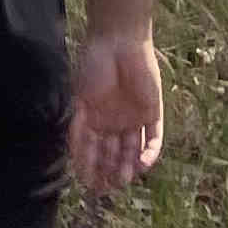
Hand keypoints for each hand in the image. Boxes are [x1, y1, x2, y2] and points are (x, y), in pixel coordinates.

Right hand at [68, 29, 163, 194]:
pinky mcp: (153, 113)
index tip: (88, 184)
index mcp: (94, 118)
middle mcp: (114, 122)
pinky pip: (154, 139)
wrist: (119, 41)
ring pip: (132, 151)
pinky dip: (150, 153)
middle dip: (109, 171)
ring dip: (128, 166)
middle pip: (112, 154)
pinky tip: (142, 164)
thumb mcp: (79, 97)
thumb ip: (77, 126)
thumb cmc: (93, 66)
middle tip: (107, 187)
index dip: (91, 167)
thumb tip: (74, 157)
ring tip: (123, 178)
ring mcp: (134, 119)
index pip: (93, 150)